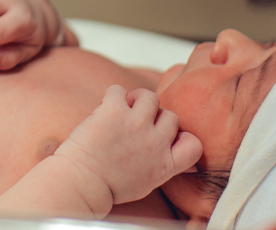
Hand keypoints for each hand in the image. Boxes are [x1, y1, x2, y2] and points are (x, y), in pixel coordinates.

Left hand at [55, 86, 201, 207]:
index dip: (181, 136)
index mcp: (165, 164)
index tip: (165, 137)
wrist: (81, 184)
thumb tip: (188, 160)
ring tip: (122, 111)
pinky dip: (111, 96)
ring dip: (136, 100)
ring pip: (150, 97)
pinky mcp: (115, 111)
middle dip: (155, 118)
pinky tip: (104, 108)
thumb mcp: (148, 183)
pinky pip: (119, 89)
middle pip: (171, 116)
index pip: (194, 144)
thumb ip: (166, 166)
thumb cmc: (108, 185)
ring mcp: (136, 125)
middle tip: (136, 124)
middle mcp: (155, 143)